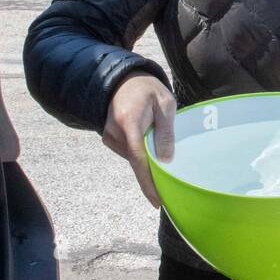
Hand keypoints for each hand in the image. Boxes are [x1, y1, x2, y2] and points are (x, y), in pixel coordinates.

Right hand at [101, 73, 175, 207]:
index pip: (139, 158)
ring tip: (159, 145)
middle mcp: (115, 131)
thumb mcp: (165, 104)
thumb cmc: (149, 90)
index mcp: (130, 121)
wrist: (125, 80)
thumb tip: (166, 159)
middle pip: (136, 162)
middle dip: (152, 174)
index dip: (149, 182)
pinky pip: (128, 152)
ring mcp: (109, 136)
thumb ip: (165, 131)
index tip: (157, 200)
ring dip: (147, 159)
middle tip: (170, 185)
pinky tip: (148, 141)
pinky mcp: (109, 138)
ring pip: (133, 158)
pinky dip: (139, 152)